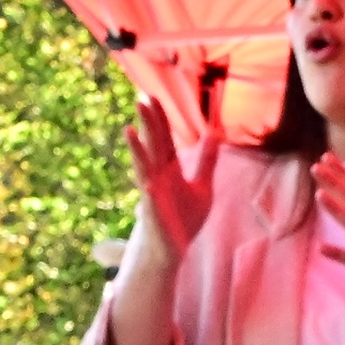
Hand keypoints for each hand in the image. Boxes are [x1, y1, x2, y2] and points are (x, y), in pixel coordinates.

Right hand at [125, 105, 215, 259]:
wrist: (176, 249)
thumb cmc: (186, 217)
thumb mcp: (203, 185)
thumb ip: (207, 160)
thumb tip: (215, 134)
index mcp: (171, 169)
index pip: (164, 137)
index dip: (160, 118)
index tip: (153, 96)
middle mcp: (159, 176)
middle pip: (154, 145)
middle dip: (149, 124)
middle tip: (141, 99)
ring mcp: (154, 193)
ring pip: (144, 167)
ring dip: (137, 150)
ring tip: (129, 131)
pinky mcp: (154, 212)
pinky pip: (149, 200)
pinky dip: (148, 190)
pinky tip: (147, 183)